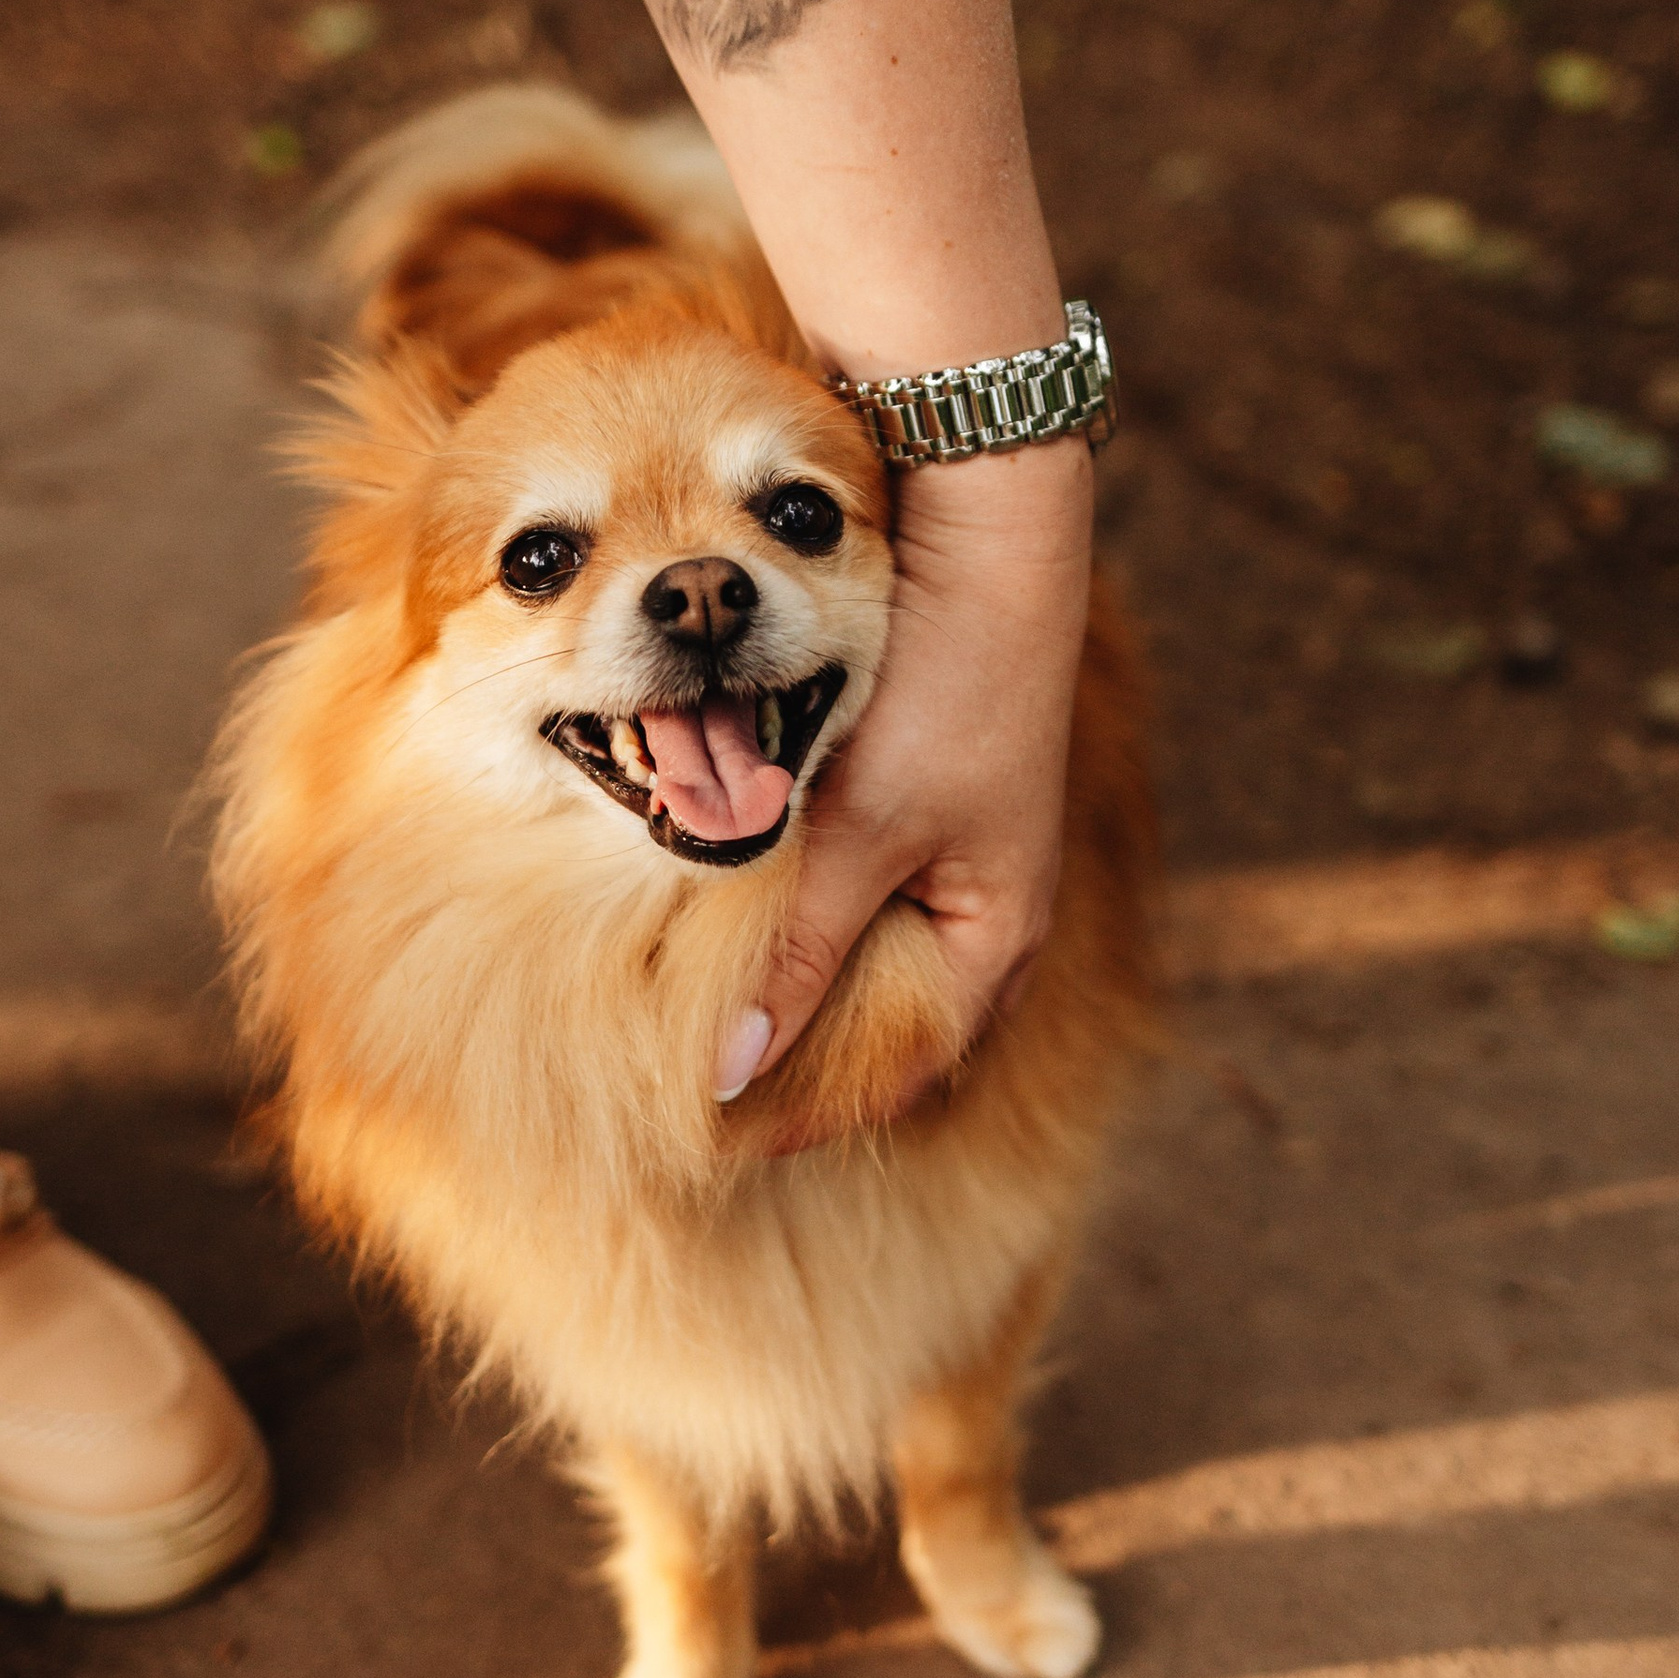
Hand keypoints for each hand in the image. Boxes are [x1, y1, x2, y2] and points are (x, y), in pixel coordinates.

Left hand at [718, 438, 1094, 1136]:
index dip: (804, 1117)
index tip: (705, 1145)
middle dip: (788, 1069)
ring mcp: (942, 853)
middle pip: (877, 1031)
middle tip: (681, 1105)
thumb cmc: (950, 684)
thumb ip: (798, 948)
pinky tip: (709, 924)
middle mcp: (976, 910)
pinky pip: (832, 891)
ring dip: (778, 992)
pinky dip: (777, 920)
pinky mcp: (900, 798)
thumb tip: (726, 1069)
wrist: (982, 532)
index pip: (899, 1075)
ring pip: (849, 960)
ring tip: (681, 1030)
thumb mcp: (867, 829)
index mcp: (997, 939)